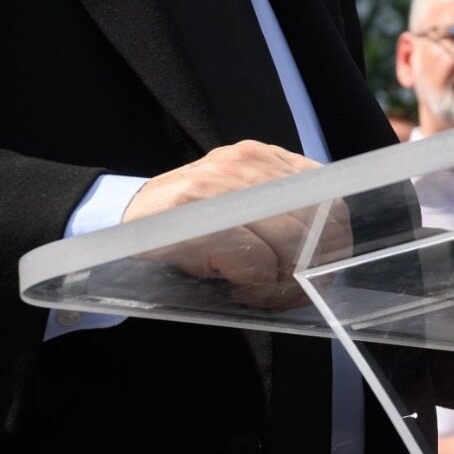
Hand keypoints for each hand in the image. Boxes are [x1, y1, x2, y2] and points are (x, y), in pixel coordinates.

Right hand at [127, 140, 335, 308]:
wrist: (118, 222)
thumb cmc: (187, 222)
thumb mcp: (239, 204)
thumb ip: (281, 212)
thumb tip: (327, 256)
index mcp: (265, 158)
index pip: (330, 197)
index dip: (335, 241)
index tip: (324, 272)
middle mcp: (249, 164)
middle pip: (316, 223)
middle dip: (313, 269)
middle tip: (292, 295)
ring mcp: (223, 188)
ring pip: (291, 244)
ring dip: (284, 284)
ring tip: (264, 296)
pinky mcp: (201, 219)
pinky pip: (258, 262)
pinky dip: (258, 288)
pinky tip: (241, 291)